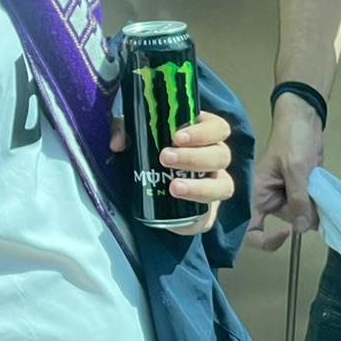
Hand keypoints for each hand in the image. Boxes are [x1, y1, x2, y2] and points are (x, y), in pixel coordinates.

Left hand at [110, 109, 233, 235]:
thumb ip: (123, 130)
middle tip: (165, 158)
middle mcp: (214, 158)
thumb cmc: (148, 149)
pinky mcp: (207, 210)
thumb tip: (116, 144)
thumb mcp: (134, 134)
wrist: (146, 187)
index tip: (176, 136)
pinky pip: (212, 213)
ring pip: (224, 185)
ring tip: (174, 186)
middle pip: (222, 155)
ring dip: (201, 186)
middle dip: (194, 157)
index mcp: (203, 134)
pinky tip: (179, 209)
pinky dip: (198, 210)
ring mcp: (215, 184)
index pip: (217, 128)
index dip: (202, 131)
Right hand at [245, 93, 324, 250]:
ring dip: (313, 211)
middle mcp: (268, 199)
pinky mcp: (300, 191)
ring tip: (321, 193)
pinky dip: (319, 205)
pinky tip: (324, 193)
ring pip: (300, 217)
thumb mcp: (296, 170)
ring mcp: (285, 196)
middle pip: (282, 225)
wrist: (304, 118)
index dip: (266, 240)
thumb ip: (299, 201)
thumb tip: (303, 230)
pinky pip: (308, 207)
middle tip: (317, 207)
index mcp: (257, 194)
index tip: (288, 232)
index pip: (251, 230)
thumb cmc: (292, 140)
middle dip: (302, 220)